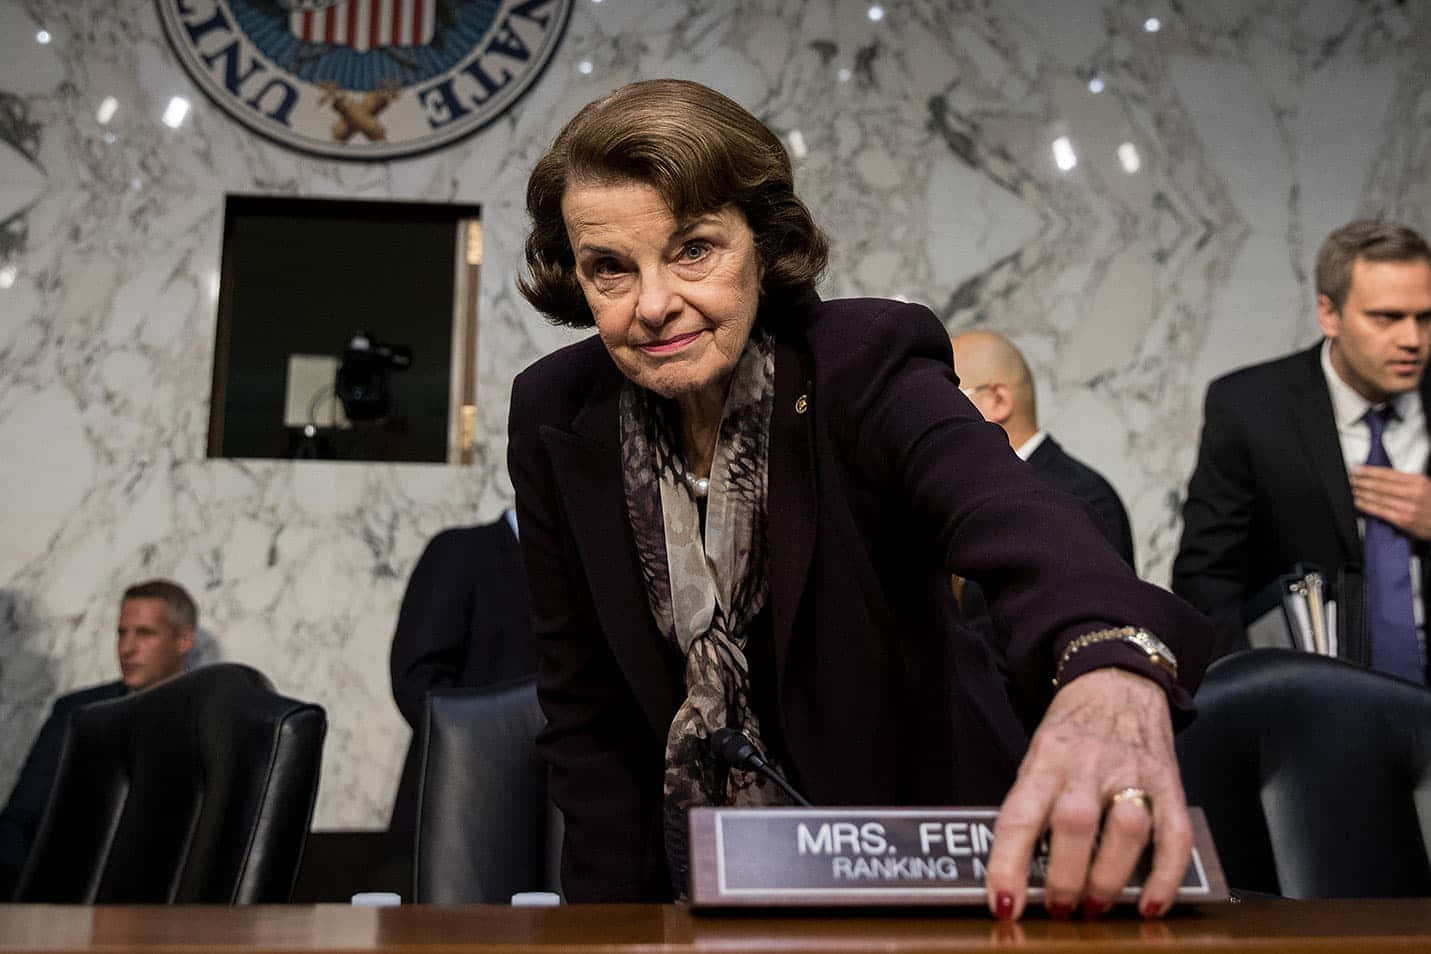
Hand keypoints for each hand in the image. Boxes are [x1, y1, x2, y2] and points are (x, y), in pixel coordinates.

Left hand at [984, 668, 1190, 920]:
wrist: (1117, 681)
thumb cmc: (1071, 729)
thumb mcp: (1037, 754)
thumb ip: (1032, 803)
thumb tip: (1018, 869)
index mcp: (1046, 760)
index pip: (1019, 817)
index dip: (1007, 865)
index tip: (1004, 905)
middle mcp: (1088, 766)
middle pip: (1075, 825)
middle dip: (1065, 879)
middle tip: (1059, 911)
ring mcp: (1133, 774)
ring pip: (1126, 831)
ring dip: (1109, 879)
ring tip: (1096, 907)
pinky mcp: (1169, 784)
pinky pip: (1174, 836)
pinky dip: (1165, 877)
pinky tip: (1149, 904)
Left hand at [1351, 466, 1430, 540]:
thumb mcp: (1425, 485)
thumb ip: (1406, 480)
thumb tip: (1382, 476)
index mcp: (1418, 481)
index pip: (1387, 474)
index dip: (1369, 471)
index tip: (1358, 469)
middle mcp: (1413, 493)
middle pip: (1380, 485)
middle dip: (1362, 481)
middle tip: (1351, 478)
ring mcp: (1408, 507)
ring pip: (1378, 497)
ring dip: (1361, 493)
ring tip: (1352, 489)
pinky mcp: (1403, 520)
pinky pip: (1380, 511)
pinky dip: (1366, 506)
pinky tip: (1358, 502)